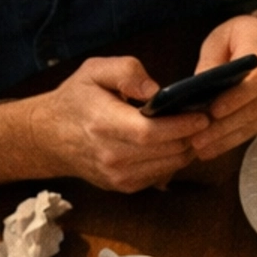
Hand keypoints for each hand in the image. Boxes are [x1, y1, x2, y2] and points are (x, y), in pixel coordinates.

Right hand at [28, 56, 209, 190]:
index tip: (202, 115)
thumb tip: (156, 89)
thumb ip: (126, 71)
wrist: (50, 137)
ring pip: (169, 166)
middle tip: (206, 119)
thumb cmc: (76, 100)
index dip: (181, 126)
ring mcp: (118, 176)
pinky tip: (175, 143)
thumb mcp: (94, 70)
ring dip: (186, 149)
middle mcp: (111, 156)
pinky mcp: (124, 186)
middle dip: (191, 136)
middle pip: (166, 151)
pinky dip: (173, 160)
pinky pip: (160, 175)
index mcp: (103, 124)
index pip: (151, 132)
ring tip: (194, 130)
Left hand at [185, 12, 256, 160]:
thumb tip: (197, 91)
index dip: (237, 97)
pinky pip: (256, 129)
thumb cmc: (240, 37)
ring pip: (256, 123)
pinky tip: (213, 148)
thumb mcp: (220, 38)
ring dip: (228, 138)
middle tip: (198, 140)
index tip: (213, 111)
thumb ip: (211, 62)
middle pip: (256, 107)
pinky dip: (234, 139)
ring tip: (201, 149)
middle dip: (225, 126)